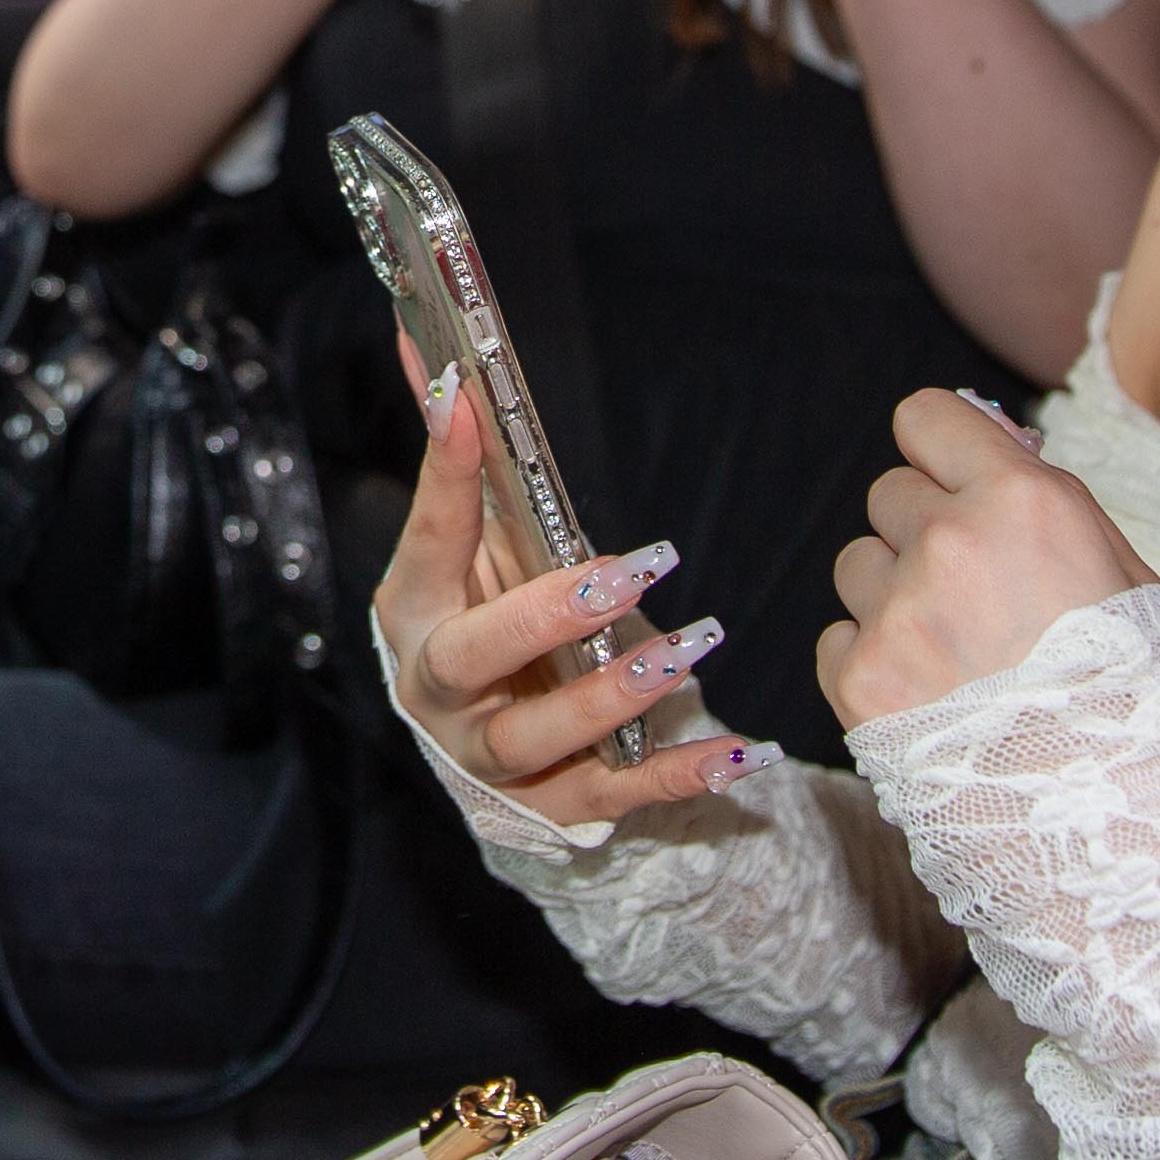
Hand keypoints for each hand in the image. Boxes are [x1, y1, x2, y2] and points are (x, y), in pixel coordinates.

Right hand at [373, 333, 767, 820]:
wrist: (484, 750)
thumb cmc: (482, 621)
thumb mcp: (468, 549)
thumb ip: (460, 463)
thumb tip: (434, 355)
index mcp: (416, 611)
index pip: (429, 536)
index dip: (444, 471)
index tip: (466, 401)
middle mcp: (439, 691)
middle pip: (471, 656)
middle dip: (547, 616)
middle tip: (624, 574)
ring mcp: (492, 756)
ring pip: (540, 737)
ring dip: (614, 695)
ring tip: (689, 649)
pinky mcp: (553, 804)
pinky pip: (619, 794)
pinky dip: (680, 778)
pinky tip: (744, 753)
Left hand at [817, 389, 1154, 728]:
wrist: (1114, 811)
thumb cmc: (1131, 690)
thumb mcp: (1121, 568)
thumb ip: (1045, 493)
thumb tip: (989, 437)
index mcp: (1022, 501)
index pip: (925, 418)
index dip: (940, 454)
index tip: (952, 484)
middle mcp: (950, 542)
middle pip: (889, 495)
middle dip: (923, 534)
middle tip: (976, 599)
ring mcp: (897, 612)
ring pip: (858, 566)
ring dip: (894, 599)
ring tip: (956, 655)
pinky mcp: (858, 679)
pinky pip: (837, 640)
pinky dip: (871, 664)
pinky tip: (929, 696)